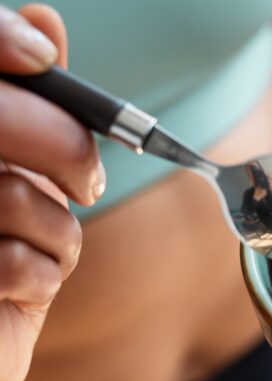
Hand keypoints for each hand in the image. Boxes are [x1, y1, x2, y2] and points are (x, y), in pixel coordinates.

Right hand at [0, 4, 103, 380]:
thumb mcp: (16, 181)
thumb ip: (30, 108)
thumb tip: (43, 21)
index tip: (42, 58)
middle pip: (0, 120)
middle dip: (63, 146)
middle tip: (87, 183)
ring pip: (13, 192)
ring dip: (55, 231)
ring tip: (40, 253)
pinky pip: (18, 260)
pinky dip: (41, 275)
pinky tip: (20, 287)